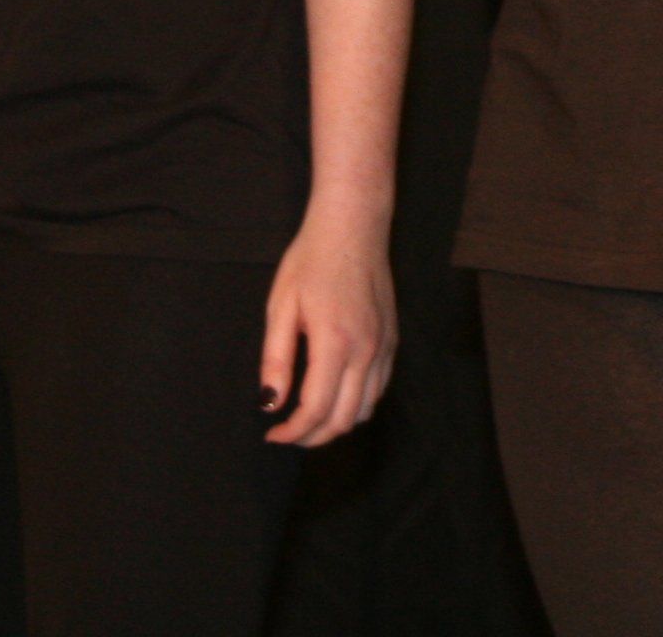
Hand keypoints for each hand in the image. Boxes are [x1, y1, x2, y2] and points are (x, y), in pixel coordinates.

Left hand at [260, 203, 397, 447]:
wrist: (353, 226)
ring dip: (336, 424)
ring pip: (365, 409)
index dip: (292, 432)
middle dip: (313, 437)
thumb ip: (275, 359)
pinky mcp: (392, 340)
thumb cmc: (311, 260)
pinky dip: (357, 405)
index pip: (316, 408)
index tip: (272, 434)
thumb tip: (270, 402)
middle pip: (343, 419)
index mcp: (334, 341)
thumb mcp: (281, 306)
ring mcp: (384, 346)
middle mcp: (366, 350)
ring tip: (308, 420)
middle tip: (287, 434)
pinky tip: (335, 396)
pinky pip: (378, 389)